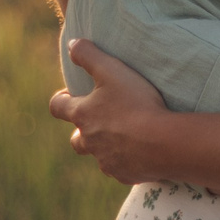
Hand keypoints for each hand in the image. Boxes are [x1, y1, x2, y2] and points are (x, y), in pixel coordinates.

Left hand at [49, 39, 172, 184]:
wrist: (162, 143)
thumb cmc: (136, 103)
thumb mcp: (111, 69)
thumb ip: (89, 54)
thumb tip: (72, 44)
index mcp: (83, 115)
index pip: (57, 107)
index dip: (61, 100)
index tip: (69, 95)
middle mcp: (90, 141)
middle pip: (76, 140)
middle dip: (83, 131)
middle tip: (100, 121)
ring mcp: (107, 161)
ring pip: (99, 156)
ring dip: (106, 148)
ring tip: (126, 137)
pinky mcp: (125, 175)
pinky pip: (121, 170)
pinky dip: (127, 162)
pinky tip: (143, 153)